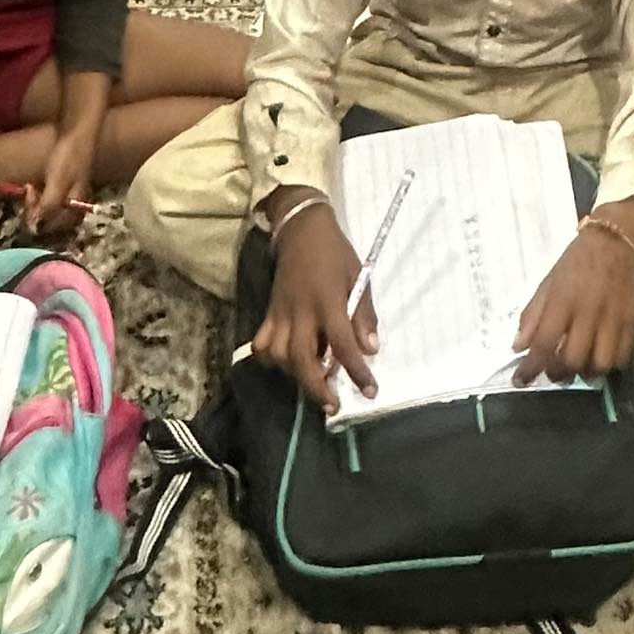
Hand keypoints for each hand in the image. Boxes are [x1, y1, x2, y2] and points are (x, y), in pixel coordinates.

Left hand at [30, 69, 109, 230]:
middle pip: (50, 221)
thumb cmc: (69, 157)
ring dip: (35, 202)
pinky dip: (38, 195)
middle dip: (35, 210)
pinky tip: (33, 186)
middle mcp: (74, 206)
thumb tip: (36, 228)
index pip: (54, 227)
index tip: (30, 205)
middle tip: (28, 192)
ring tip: (30, 187)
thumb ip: (48, 207)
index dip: (38, 220)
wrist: (77, 133)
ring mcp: (68, 197)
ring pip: (47, 211)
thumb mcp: (57, 183)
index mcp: (77, 208)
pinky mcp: (62, 188)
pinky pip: (47, 200)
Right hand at [252, 202, 377, 413]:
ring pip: (279, 355)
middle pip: (302, 359)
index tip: (370, 391)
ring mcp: (281, 312)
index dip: (357, 371)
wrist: (302, 228)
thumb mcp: (358, 276)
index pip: (342, 345)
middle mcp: (301, 311)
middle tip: (333, 405)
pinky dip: (270, 358)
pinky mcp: (269, 311)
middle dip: (317, 388)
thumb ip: (363, 314)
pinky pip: (262, 342)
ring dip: (295, 374)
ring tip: (314, 379)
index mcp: (327, 301)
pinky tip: (285, 361)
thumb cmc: (335, 253)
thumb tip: (371, 348)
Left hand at [513, 207, 633, 385]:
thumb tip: (518, 347)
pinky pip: (622, 357)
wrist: (615, 240)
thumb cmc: (575, 261)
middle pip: (573, 360)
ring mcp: (613, 318)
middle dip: (559, 373)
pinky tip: (598, 358)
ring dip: (585, 373)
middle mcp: (588, 311)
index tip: (519, 381)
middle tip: (552, 371)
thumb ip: (533, 314)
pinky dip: (608, 365)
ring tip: (577, 367)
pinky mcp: (632, 321)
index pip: (543, 342)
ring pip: (600, 364)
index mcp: (563, 299)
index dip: (529, 367)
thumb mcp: (548, 281)